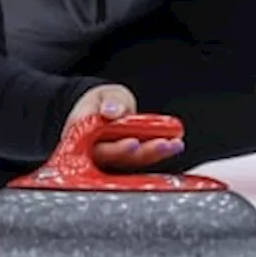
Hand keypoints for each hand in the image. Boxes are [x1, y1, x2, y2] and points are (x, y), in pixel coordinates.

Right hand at [64, 84, 183, 170]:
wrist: (101, 108)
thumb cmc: (100, 102)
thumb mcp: (104, 94)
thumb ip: (110, 101)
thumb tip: (112, 112)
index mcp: (80, 136)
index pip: (96, 147)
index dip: (116, 149)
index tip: (133, 142)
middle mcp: (94, 154)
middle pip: (118, 159)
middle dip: (142, 153)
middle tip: (163, 144)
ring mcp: (111, 160)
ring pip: (132, 162)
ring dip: (154, 154)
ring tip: (174, 144)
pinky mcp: (126, 162)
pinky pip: (141, 160)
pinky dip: (158, 153)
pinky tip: (174, 145)